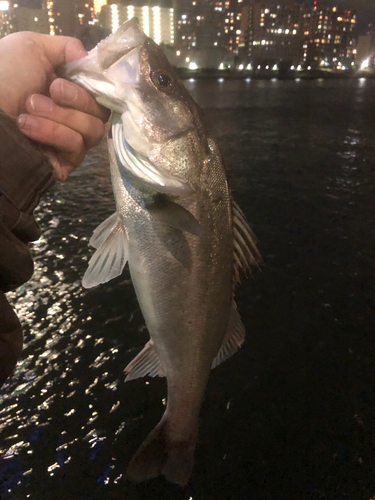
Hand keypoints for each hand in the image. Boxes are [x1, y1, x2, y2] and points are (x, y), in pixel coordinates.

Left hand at [0, 32, 108, 180]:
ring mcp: (70, 142)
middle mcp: (73, 117)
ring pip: (93, 130)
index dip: (96, 85)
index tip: (80, 75)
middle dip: (77, 98)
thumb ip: (68, 47)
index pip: (101, 94)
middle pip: (101, 113)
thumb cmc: (4, 75)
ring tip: (30, 107)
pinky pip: (77, 147)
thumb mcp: (33, 46)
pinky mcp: (65, 162)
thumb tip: (89, 61)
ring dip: (62, 115)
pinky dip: (54, 133)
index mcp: (69, 92)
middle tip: (52, 90)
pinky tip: (28, 125)